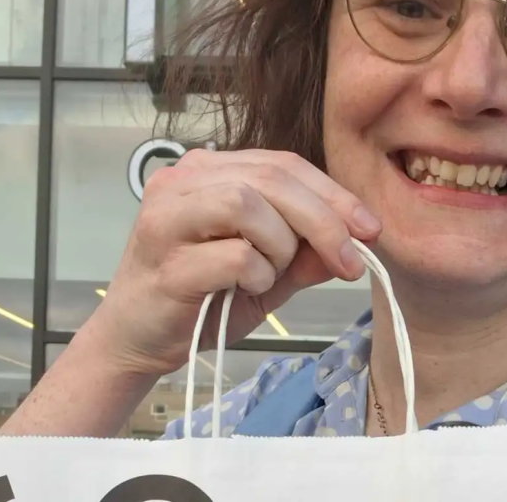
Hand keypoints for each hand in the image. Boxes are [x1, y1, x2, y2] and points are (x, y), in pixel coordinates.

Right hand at [88, 148, 381, 376]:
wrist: (136, 343)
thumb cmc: (199, 300)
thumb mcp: (266, 273)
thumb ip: (305, 253)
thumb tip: (358, 241)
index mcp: (207, 172)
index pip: (283, 164)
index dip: (334, 194)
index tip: (370, 229)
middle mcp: (181, 182)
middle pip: (271, 178)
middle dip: (325, 220)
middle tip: (351, 261)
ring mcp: (166, 218)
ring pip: (247, 203)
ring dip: (280, 246)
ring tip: (270, 276)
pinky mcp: (164, 261)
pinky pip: (234, 255)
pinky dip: (256, 275)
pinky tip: (245, 290)